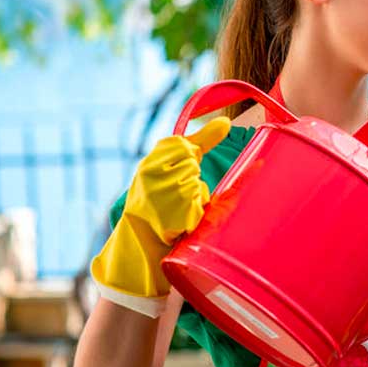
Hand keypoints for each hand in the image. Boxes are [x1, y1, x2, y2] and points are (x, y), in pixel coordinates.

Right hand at [90, 117, 231, 312]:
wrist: (140, 243)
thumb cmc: (158, 202)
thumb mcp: (169, 168)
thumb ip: (199, 143)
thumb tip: (227, 122)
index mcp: (150, 162)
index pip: (184, 145)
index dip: (188, 157)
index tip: (179, 168)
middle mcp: (153, 175)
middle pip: (193, 166)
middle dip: (190, 181)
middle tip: (171, 197)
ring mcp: (165, 194)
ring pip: (197, 186)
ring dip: (194, 199)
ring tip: (174, 210)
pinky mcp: (177, 212)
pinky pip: (199, 205)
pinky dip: (195, 214)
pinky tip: (178, 221)